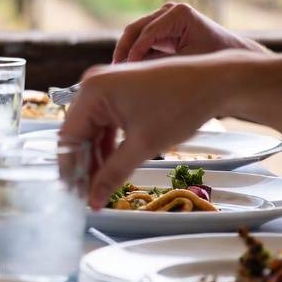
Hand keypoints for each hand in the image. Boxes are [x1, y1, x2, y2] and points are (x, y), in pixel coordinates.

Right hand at [59, 54, 242, 208]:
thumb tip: (94, 199)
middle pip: (78, 133)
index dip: (71, 169)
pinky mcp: (119, 92)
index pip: (68, 137)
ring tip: (101, 185)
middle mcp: (93, 85)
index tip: (76, 195)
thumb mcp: (143, 144)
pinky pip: (105, 122)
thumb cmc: (180, 104)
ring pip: (92, 130)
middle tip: (88, 195)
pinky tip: (112, 165)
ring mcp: (106, 87)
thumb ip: (113, 173)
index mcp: (92, 91)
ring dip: (96, 157)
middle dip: (84, 164)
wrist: (213, 82)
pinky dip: (108, 144)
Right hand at [112, 2, 266, 62]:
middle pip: (135, 29)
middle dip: (124, 49)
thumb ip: (157, 64)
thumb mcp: (185, 62)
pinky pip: (142, 40)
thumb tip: (130, 70)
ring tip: (118, 72)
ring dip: (127, 52)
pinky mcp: (162, 28)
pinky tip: (128, 70)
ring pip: (135, 34)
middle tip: (114, 71)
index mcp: (179, 13)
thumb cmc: (213, 60)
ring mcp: (164, 17)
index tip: (124, 70)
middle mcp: (169, 10)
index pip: (148, 32)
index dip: (134, 51)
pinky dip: (135, 53)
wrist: (232, 58)